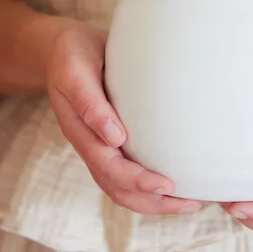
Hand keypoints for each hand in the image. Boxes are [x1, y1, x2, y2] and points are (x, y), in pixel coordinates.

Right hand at [46, 21, 202, 214]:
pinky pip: (128, 172)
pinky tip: (175, 181)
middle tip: (191, 203)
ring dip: (154, 200)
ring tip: (189, 202)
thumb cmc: (71, 54)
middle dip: (152, 201)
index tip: (168, 185)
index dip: (137, 181)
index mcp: (78, 130)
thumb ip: (90, 102)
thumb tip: (116, 138)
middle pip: (117, 188)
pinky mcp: (110, 140)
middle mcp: (89, 144)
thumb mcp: (75, 70)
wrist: (61, 48)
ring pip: (122, 187)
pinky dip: (150, 186)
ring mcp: (98, 144)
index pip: (108, 167)